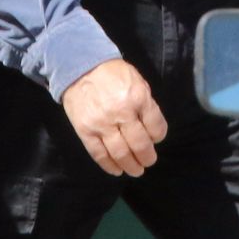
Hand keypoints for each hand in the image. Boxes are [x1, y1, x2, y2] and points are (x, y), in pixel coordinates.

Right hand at [61, 59, 167, 176]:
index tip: (155, 139)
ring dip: (131, 166)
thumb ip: (146, 105)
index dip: (158, 136)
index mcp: (138, 98)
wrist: (80, 67)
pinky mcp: (85, 131)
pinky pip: (98, 154)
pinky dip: (109, 166)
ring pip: (120, 153)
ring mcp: (101, 124)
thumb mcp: (138, 82)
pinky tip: (116, 170)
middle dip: (147, 157)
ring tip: (136, 170)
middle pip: (140, 144)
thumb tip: (151, 131)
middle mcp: (121, 113)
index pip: (156, 127)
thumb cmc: (113, 74)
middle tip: (148, 161)